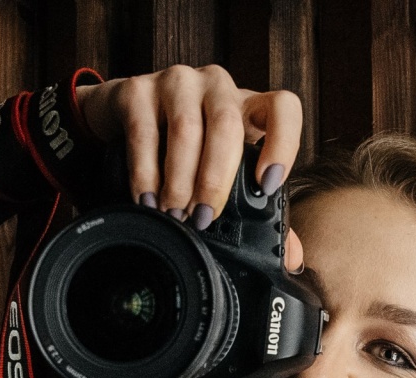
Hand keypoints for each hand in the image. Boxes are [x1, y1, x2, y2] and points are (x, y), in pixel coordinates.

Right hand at [76, 65, 303, 270]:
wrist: (124, 119)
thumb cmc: (187, 150)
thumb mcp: (226, 175)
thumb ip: (259, 211)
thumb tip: (291, 257)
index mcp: (250, 107)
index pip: (283, 108)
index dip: (282, 144)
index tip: (267, 185)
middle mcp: (218, 88)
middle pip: (227, 124)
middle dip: (216, 180)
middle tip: (204, 218)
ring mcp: (178, 82)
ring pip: (186, 129)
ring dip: (180, 181)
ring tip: (175, 214)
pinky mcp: (137, 89)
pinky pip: (144, 133)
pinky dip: (146, 173)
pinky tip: (147, 199)